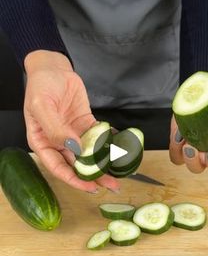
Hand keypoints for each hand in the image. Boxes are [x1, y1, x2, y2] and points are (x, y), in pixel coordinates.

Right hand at [24, 50, 119, 192]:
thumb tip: (74, 147)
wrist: (53, 68)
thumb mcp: (42, 106)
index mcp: (42, 143)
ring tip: (118, 175)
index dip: (74, 180)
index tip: (90, 187)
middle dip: (93, 176)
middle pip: (76, 165)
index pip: (58, 168)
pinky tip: (118, 152)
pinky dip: (107, 145)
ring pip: (89, 155)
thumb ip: (56, 129)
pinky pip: (97, 138)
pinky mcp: (85, 125)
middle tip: (111, 186)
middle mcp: (58, 142)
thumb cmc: (40, 86)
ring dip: (103, 164)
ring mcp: (73, 134)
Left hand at [169, 115, 207, 174]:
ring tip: (181, 139)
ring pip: (182, 161)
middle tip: (190, 148)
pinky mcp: (177, 146)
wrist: (198, 103)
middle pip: (197, 168)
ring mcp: (190, 151)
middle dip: (193, 160)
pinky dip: (174, 144)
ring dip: (180, 153)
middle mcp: (205, 154)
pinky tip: (177, 134)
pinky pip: (173, 151)